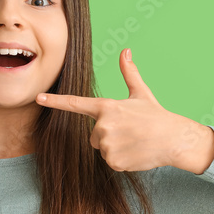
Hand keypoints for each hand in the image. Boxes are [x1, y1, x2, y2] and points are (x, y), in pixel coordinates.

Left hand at [36, 48, 191, 171]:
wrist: (174, 139)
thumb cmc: (156, 115)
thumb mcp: (141, 93)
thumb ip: (129, 73)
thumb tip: (125, 51)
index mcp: (107, 107)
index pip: (76, 104)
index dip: (55, 101)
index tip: (39, 98)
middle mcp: (104, 125)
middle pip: (93, 135)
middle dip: (107, 135)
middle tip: (129, 132)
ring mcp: (108, 144)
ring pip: (101, 149)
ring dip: (115, 148)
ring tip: (134, 141)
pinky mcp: (114, 161)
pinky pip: (111, 162)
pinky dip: (122, 160)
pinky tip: (135, 152)